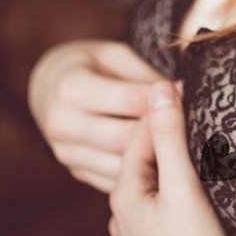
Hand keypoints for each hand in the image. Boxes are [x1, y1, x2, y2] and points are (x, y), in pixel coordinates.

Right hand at [27, 39, 179, 192]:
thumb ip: (143, 75)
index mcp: (69, 87)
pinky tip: (159, 158)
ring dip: (154, 156)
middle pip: (125, 138)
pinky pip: (115, 179)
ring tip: (178, 141)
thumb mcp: (114, 55)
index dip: (162, 99)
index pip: (129, 101)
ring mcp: (65, 152)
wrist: (47, 87)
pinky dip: (140, 173)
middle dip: (160, 131)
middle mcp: (61, 124)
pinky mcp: (75, 170)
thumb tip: (178, 93)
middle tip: (188, 122)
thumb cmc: (89, 64)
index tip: (185, 93)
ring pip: (121, 165)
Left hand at [108, 81, 235, 235]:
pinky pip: (160, 206)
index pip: (140, 133)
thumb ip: (171, 138)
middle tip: (196, 106)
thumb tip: (161, 89)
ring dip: (171, 161)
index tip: (187, 84)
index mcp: (124, 193)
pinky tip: (192, 188)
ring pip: (152, 184)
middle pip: (145, 158)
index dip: (164, 106)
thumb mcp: (183, 188)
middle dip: (167, 132)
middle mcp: (122, 214)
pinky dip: (173, 188)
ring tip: (199, 142)